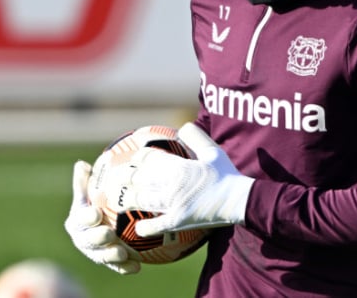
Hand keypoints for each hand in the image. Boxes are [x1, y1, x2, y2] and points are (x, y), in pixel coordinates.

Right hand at [63, 160, 141, 273]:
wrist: (105, 222)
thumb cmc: (96, 202)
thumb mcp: (89, 191)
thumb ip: (85, 180)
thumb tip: (81, 164)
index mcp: (77, 221)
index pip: (80, 219)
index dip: (86, 217)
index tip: (96, 213)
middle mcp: (83, 239)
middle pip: (89, 241)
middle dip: (98, 238)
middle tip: (109, 233)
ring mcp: (95, 252)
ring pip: (102, 256)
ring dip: (112, 256)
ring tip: (123, 253)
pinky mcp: (109, 262)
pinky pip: (117, 266)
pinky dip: (126, 268)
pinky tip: (137, 267)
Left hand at [129, 122, 253, 235]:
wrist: (238, 201)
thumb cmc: (226, 174)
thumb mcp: (212, 151)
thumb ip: (195, 137)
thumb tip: (182, 128)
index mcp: (178, 166)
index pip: (147, 159)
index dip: (137, 158)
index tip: (133, 160)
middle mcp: (171, 185)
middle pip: (138, 179)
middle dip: (126, 177)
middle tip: (118, 178)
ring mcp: (173, 205)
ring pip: (140, 201)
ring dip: (127, 200)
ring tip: (119, 200)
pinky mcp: (177, 222)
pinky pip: (154, 227)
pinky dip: (144, 228)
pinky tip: (138, 228)